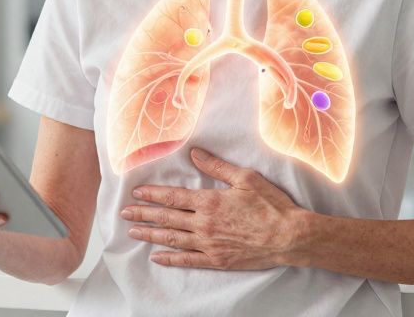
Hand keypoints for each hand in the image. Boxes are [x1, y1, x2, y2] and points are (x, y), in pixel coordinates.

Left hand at [122, 148, 304, 269]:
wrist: (288, 236)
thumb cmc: (271, 205)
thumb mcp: (245, 178)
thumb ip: (217, 167)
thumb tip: (195, 153)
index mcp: (209, 202)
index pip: (173, 197)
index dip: (153, 195)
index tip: (137, 193)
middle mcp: (204, 224)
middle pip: (167, 218)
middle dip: (143, 214)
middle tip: (124, 213)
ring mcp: (209, 244)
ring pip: (172, 239)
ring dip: (151, 234)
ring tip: (133, 231)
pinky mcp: (217, 260)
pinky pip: (188, 260)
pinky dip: (170, 258)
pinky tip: (157, 257)